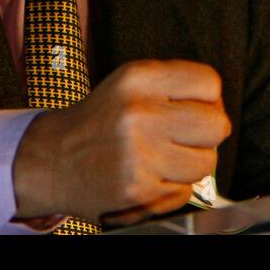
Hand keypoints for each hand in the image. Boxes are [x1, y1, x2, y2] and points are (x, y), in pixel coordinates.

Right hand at [12, 59, 230, 226]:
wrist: (52, 160)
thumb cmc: (98, 121)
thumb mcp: (127, 84)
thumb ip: (172, 86)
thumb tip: (216, 106)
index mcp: (137, 78)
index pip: (209, 83)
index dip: (207, 99)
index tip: (193, 107)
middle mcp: (139, 113)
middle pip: (217, 124)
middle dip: (206, 133)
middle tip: (185, 137)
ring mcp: (140, 154)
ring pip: (207, 162)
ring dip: (191, 163)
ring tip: (163, 158)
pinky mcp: (139, 190)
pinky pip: (185, 190)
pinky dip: (172, 187)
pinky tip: (149, 176)